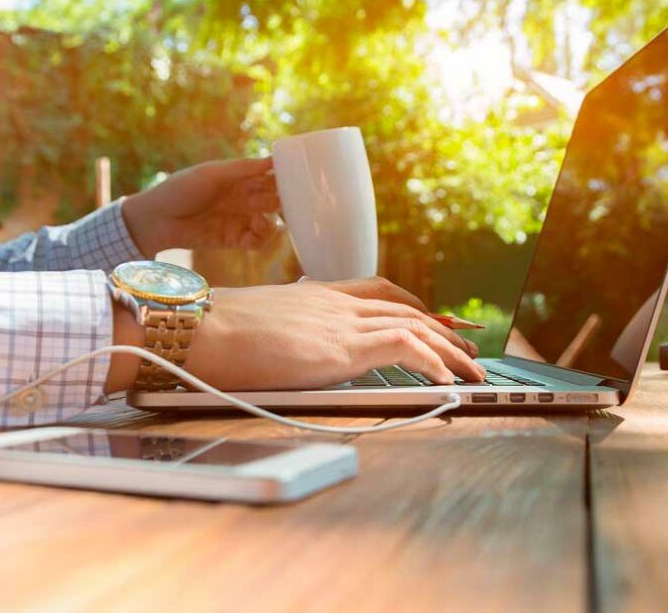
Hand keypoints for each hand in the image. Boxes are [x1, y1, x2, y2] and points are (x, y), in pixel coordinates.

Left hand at [120, 157, 281, 256]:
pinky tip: (254, 232)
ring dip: (272, 221)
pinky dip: (261, 238)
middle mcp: (243, 199)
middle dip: (282, 201)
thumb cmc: (180, 189)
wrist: (157, 219)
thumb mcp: (212, 174)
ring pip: (270, 222)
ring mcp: (239, 219)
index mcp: (239, 179)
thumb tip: (272, 161)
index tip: (297, 179)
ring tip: (261, 220)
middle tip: (282, 202)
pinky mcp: (233, 240)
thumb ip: (242, 169)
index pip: (270, 177)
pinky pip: (256, 241)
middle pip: (274, 200)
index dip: (284, 178)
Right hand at [182, 277, 484, 389]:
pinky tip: (446, 377)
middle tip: (469, 344)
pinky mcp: (340, 347)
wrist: (195, 328)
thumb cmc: (210, 330)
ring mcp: (339, 322)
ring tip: (473, 369)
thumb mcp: (255, 322)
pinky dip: (431, 360)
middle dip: (442, 328)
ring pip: (413, 326)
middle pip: (405, 309)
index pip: (377, 291)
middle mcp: (333, 302)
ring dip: (449, 350)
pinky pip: (404, 347)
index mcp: (315, 293)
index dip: (411, 305)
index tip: (432, 317)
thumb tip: (283, 347)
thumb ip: (281, 329)